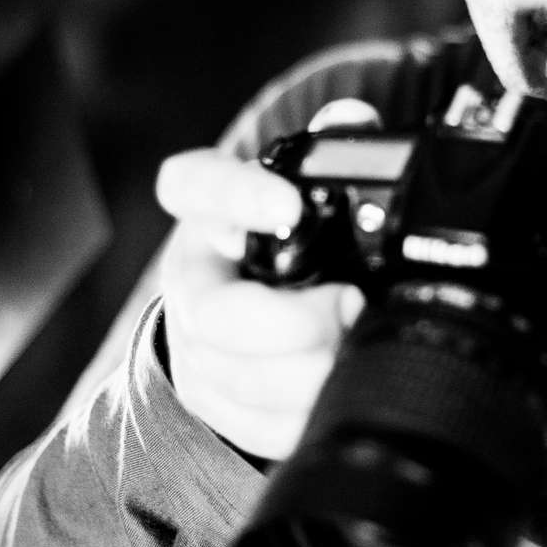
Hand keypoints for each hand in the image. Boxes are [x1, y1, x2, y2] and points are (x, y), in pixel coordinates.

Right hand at [155, 149, 362, 462]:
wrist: (247, 317)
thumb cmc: (282, 242)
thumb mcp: (300, 189)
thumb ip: (332, 148)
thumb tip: (355, 122)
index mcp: (208, 213)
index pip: (192, 187)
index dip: (234, 196)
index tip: (288, 206)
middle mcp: (191, 281)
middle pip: (214, 314)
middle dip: (289, 323)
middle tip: (349, 307)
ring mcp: (195, 347)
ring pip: (236, 378)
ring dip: (305, 376)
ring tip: (353, 355)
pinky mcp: (212, 400)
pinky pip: (252, 423)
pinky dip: (299, 417)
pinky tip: (331, 395)